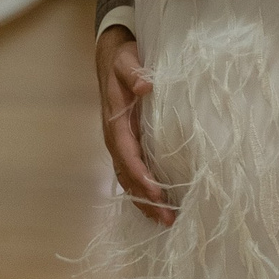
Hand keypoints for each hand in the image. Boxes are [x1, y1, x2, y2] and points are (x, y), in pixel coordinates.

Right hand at [96, 27, 174, 226]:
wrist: (111, 58)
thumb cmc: (122, 60)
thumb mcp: (127, 61)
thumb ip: (134, 73)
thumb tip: (145, 86)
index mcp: (115, 122)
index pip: (127, 154)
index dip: (141, 175)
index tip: (156, 192)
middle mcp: (115, 139)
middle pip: (128, 176)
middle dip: (146, 199)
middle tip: (168, 218)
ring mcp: (120, 144)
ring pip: (129, 180)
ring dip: (145, 201)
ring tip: (166, 221)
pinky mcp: (128, 145)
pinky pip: (133, 173)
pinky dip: (143, 192)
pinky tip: (159, 206)